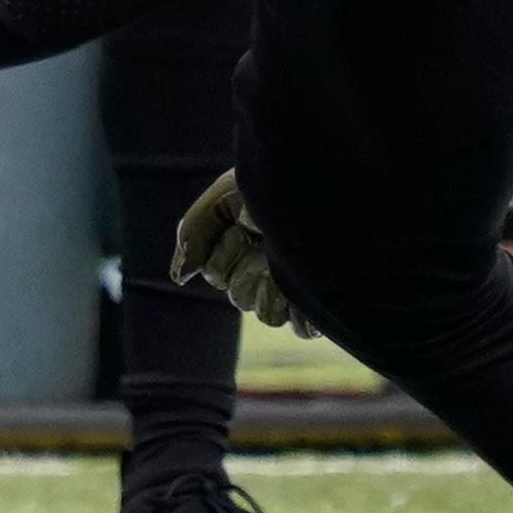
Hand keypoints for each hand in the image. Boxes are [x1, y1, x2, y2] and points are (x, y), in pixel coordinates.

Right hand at [170, 169, 312, 337]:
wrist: (332, 183)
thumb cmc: (280, 184)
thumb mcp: (226, 197)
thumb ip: (194, 233)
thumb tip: (180, 278)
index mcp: (246, 243)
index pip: (216, 272)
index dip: (226, 253)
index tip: (244, 225)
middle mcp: (270, 265)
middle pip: (239, 297)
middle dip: (249, 274)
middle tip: (270, 244)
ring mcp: (298, 285)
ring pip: (267, 315)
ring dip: (275, 292)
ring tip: (292, 264)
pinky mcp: (323, 301)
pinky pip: (301, 328)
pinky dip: (301, 315)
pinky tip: (306, 287)